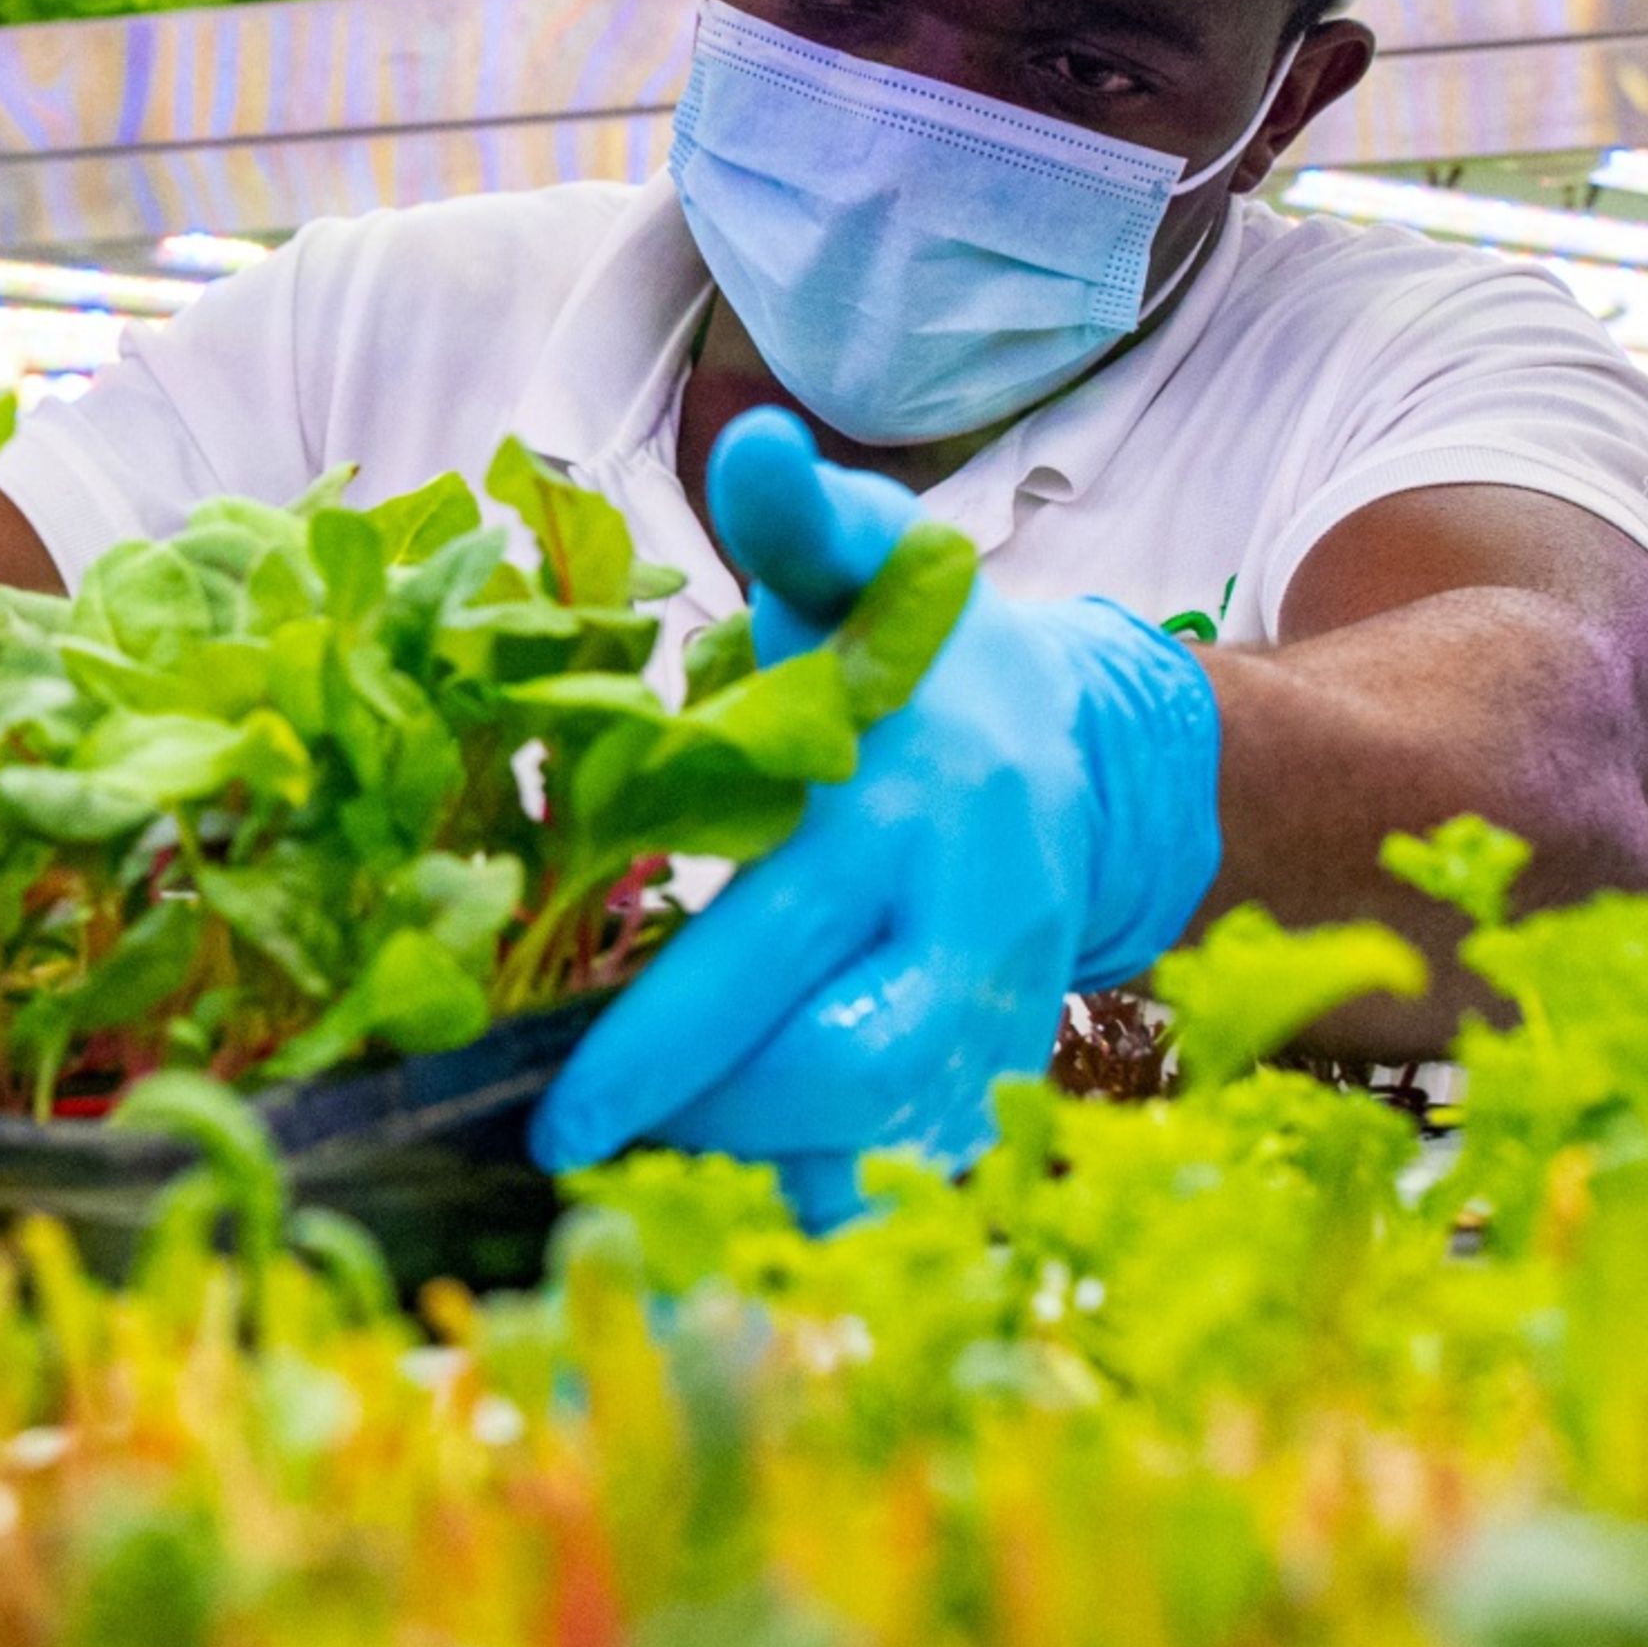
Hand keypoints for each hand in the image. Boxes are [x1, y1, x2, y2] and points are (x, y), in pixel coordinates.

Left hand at [530, 409, 1225, 1225]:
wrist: (1089, 752)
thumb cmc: (922, 655)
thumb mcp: (865, 562)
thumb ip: (800, 514)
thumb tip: (751, 444)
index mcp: (901, 811)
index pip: (773, 952)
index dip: (663, 1048)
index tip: (558, 1117)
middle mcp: (965, 926)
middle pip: (840, 1071)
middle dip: (707, 1122)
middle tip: (586, 1131)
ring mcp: (997, 1012)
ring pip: (887, 1150)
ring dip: (759, 1181)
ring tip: (642, 1169)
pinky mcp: (998, 1074)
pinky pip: (913, 1177)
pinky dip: (821, 1202)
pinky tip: (727, 1185)